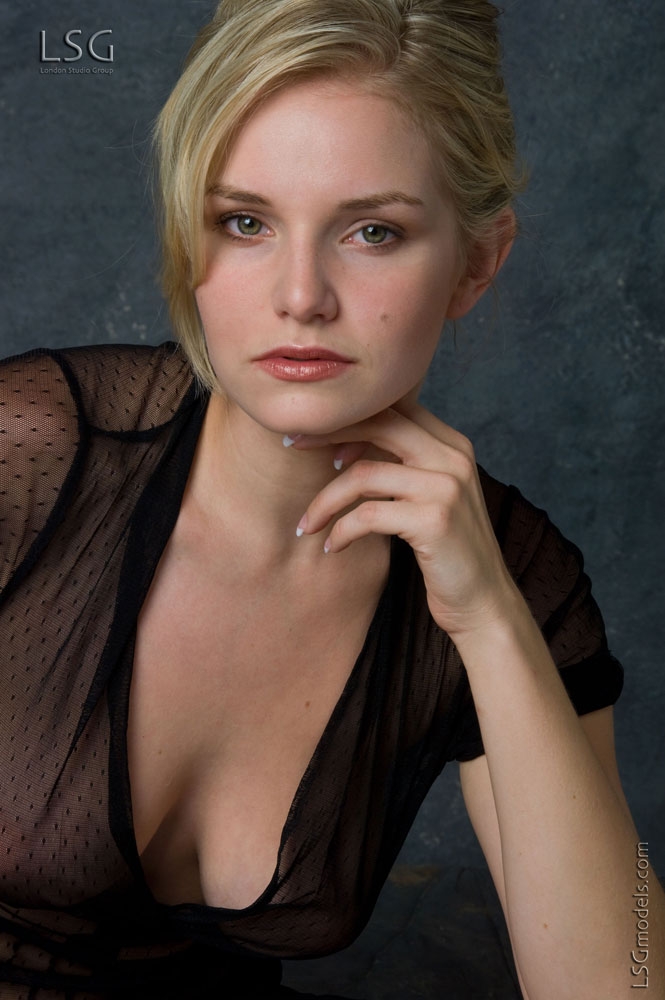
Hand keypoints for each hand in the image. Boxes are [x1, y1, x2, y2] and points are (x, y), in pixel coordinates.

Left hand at [291, 403, 522, 638]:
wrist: (483, 602)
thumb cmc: (447, 551)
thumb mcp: (431, 496)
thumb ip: (405, 464)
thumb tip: (347, 443)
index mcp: (452, 444)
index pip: (393, 407)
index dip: (349, 415)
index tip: (314, 433)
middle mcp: (453, 457)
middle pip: (378, 424)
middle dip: (327, 432)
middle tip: (291, 446)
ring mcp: (447, 487)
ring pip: (363, 475)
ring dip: (325, 500)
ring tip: (308, 524)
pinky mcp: (435, 520)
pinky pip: (367, 516)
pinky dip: (341, 531)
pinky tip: (332, 547)